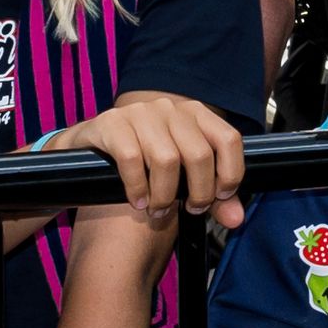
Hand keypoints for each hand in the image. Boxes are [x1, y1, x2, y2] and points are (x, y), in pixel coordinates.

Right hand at [43, 92, 246, 240]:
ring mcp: (140, 113)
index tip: (220, 197)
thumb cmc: (145, 162)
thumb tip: (236, 219)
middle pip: (199, 154)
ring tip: (158, 211)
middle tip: (189, 211)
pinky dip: (138, 188)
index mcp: (195, 114)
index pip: (229, 139)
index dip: (231, 172)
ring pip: (167, 159)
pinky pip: (132, 160)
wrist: (91, 148)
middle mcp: (170, 108)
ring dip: (165, 195)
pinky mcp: (112, 124)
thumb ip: (212, 195)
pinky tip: (137, 201)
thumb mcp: (182, 175)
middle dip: (198, 192)